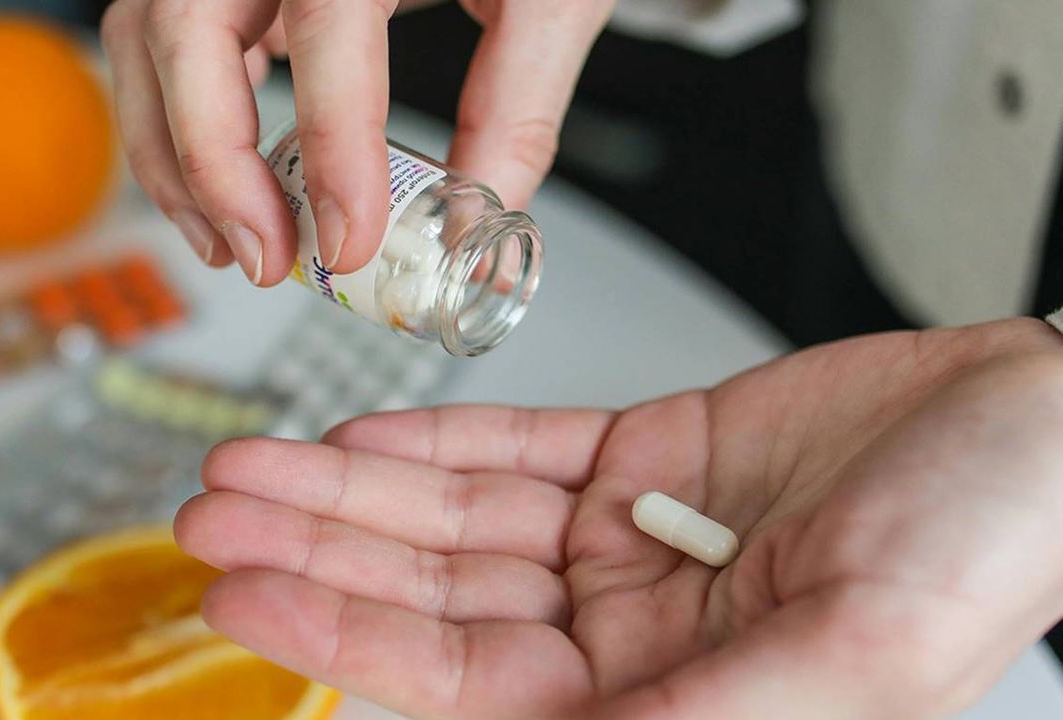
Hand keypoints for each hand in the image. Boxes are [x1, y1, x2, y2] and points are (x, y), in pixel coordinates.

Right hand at [101, 0, 611, 284]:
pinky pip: (159, 44)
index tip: (349, 240)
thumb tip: (476, 214)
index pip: (327, 28)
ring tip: (236, 246)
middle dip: (214, 165)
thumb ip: (517, 103)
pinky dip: (175, 127)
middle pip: (186, 31)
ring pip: (147, 42)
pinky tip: (228, 190)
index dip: (332, 147)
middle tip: (268, 257)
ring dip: (176, 161)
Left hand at [175, 318, 1062, 717]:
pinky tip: (363, 439)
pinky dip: (436, 441)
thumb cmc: (986, 544)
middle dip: (320, 552)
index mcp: (664, 701)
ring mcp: (628, 542)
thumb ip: (705, 713)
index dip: (345, 636)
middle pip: (435, 591)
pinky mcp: (643, 460)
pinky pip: (516, 451)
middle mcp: (630, 630)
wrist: (1031, 426)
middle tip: (219, 516)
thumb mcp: (857, 655)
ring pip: (456, 516)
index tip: (246, 594)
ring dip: (353, 489)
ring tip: (254, 466)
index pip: (464, 681)